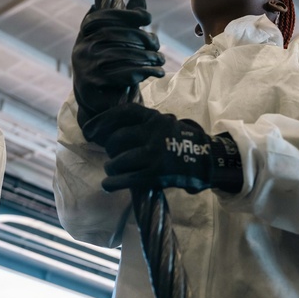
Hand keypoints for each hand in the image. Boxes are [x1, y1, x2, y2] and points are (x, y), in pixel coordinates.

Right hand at [71, 0, 164, 131]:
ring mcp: (85, 67)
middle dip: (141, 37)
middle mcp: (81, 49)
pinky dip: (144, 71)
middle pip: (113, 35)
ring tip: (161, 60)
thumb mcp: (118, 43)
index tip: (147, 18)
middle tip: (157, 45)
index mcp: (86, 35)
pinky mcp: (93, 85)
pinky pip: (122, 73)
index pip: (101, 17)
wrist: (101, 104)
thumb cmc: (112, 67)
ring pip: (120, 54)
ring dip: (146, 56)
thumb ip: (127, 20)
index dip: (125, 14)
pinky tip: (157, 72)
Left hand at [84, 103, 242, 193]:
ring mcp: (155, 153)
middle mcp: (153, 132)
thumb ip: (143, 125)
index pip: (123, 113)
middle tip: (110, 154)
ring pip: (118, 160)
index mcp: (154, 117)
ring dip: (111, 167)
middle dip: (109, 148)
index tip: (88, 130)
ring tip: (110, 170)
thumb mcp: (164, 124)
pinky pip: (127, 178)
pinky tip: (107, 184)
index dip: (102, 121)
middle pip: (117, 139)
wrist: (209, 160)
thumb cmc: (181, 142)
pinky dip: (113, 183)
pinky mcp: (157, 173)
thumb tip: (109, 133)